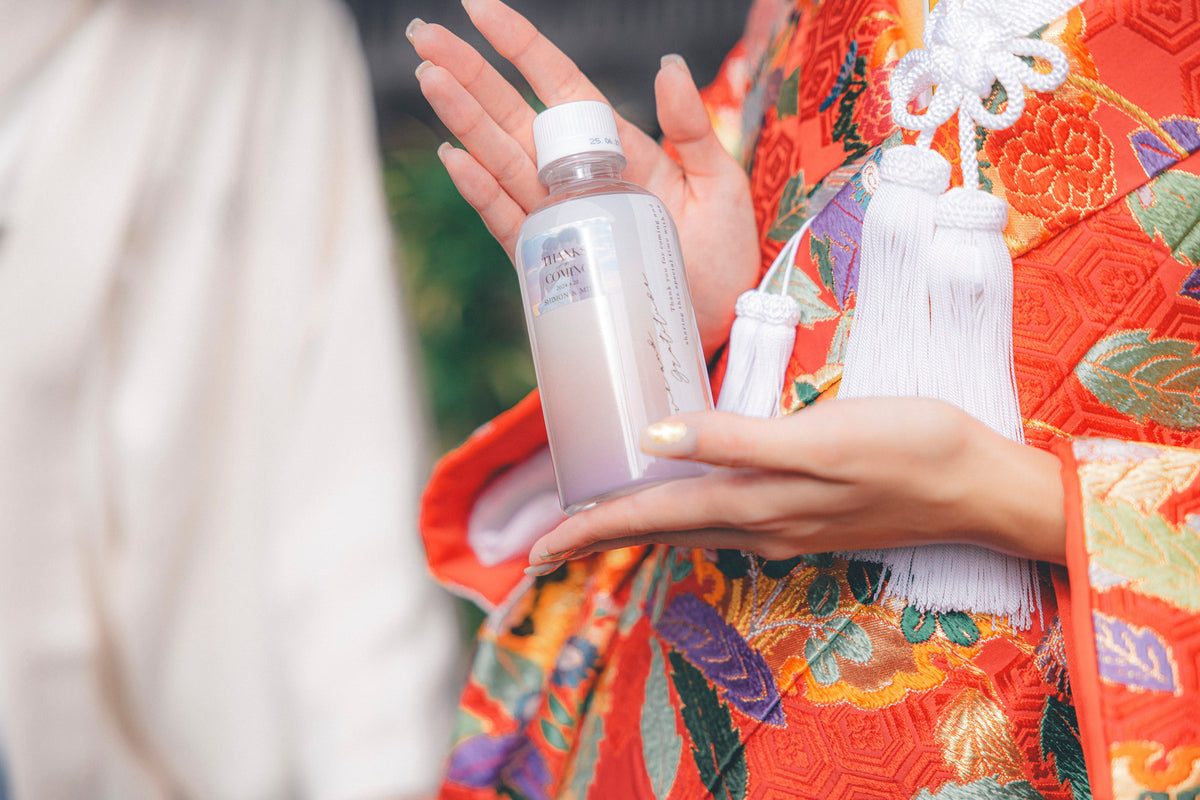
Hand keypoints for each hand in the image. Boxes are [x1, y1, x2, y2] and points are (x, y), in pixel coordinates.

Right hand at [409, 0, 758, 355]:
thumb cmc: (724, 253)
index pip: (558, 84)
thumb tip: (669, 66)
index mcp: (616, 147)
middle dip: (469, 76)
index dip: (519, 46)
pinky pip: (511, 222)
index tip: (479, 9)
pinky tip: (457, 159)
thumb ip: (691, 128)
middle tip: (423, 36)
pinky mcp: (557, 260)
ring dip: (466, 122)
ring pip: (502, 161)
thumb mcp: (720, 182)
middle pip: (514, 117)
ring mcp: (562, 217)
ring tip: (430, 80)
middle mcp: (579, 177)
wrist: (723, 322)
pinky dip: (483, 193)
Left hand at [525, 398, 1066, 569]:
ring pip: (692, 534)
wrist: (982, 487)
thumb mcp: (822, 437)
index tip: (537, 547)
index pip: (653, 520)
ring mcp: (787, 528)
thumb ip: (737, 439)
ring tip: (601, 527)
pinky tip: (687, 507)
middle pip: (663, 535)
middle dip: (603, 538)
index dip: (592, 530)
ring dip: (641, 532)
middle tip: (549, 544)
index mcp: (754, 505)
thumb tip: (654, 440)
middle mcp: (761, 526)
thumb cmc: (908, 447)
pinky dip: (687, 521)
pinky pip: (726, 526)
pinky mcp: (811, 519)